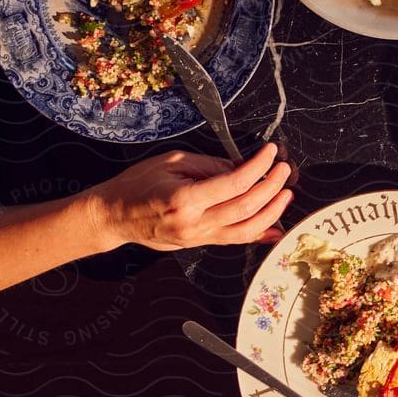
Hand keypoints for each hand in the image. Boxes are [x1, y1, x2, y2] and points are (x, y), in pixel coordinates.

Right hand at [85, 143, 292, 251]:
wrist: (112, 217)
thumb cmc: (137, 184)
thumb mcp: (172, 162)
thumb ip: (210, 165)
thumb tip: (243, 167)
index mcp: (185, 199)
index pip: (235, 184)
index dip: (259, 166)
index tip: (271, 152)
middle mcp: (193, 223)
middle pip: (245, 208)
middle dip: (272, 187)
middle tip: (285, 169)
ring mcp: (196, 238)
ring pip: (245, 230)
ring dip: (272, 212)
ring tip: (286, 193)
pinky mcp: (198, 244)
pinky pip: (234, 241)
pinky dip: (259, 234)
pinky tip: (276, 226)